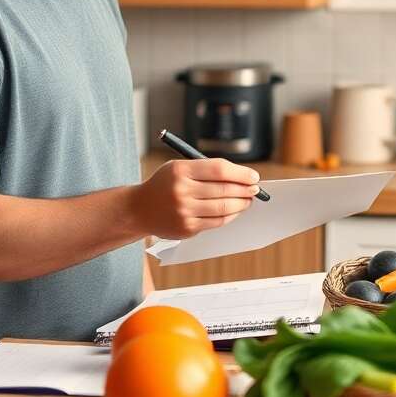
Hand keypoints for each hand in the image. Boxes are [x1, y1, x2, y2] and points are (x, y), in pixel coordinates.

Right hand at [135, 158, 259, 238]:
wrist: (139, 209)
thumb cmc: (166, 184)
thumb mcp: (179, 168)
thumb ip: (207, 170)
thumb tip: (242, 176)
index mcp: (181, 170)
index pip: (219, 169)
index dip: (241, 173)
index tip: (253, 176)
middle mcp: (181, 191)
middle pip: (224, 189)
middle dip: (245, 189)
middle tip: (256, 189)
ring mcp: (184, 211)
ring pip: (223, 208)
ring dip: (241, 204)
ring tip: (248, 200)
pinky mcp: (187, 228)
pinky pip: (217, 222)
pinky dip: (231, 215)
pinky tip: (235, 210)